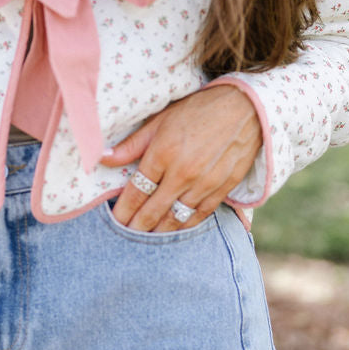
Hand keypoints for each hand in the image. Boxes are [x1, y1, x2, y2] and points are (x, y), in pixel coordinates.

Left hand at [99, 84, 261, 232]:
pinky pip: (199, 216)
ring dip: (159, 233)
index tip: (114, 221)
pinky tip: (174, 231)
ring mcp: (204, 184)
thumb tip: (103, 158)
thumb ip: (132, 144)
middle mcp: (183, 173)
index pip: (136, 192)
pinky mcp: (223, 189)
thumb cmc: (198, 110)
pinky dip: (185, 226)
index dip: (123, 210)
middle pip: (153, 211)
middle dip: (136, 228)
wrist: (245, 108)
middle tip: (125, 238)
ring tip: (146, 241)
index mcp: (163, 153)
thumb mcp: (160, 120)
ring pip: (176, 219)